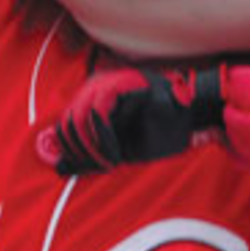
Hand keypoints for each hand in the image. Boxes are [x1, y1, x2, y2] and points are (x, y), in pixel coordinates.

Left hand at [56, 66, 225, 174]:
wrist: (191, 118)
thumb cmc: (156, 133)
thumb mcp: (116, 150)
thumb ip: (87, 155)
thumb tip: (58, 166)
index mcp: (90, 99)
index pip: (63, 125)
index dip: (69, 151)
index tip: (87, 168)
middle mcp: (94, 86)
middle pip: (65, 124)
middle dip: (80, 152)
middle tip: (102, 166)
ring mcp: (106, 82)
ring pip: (77, 119)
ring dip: (91, 149)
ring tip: (111, 161)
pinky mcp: (119, 84)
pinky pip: (97, 115)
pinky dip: (103, 140)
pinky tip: (116, 154)